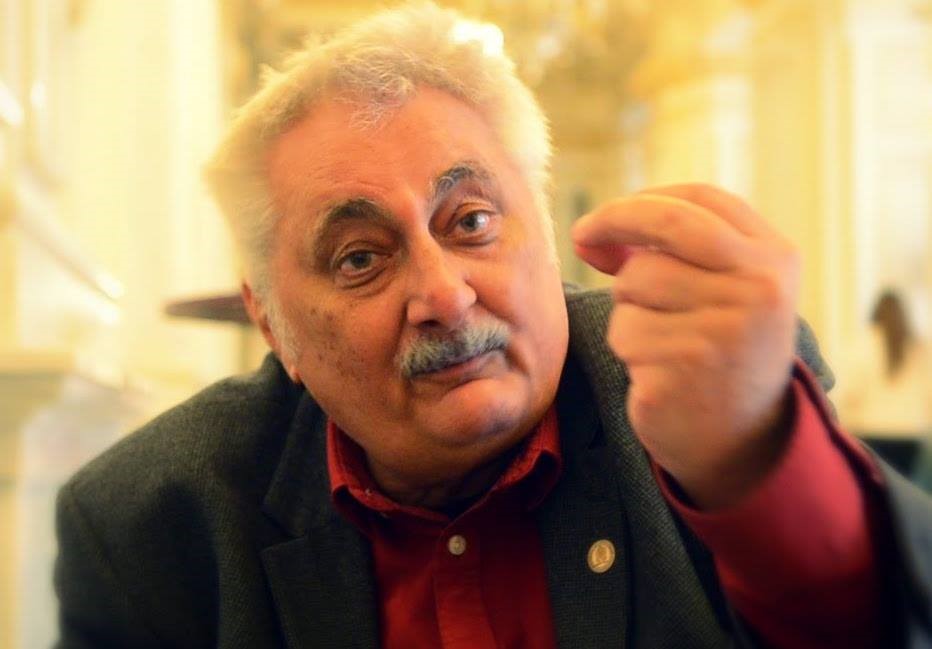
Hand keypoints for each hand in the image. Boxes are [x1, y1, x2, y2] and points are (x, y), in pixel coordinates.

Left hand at [571, 184, 799, 508]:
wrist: (742, 442)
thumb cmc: (719, 352)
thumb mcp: (718, 292)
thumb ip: (668, 252)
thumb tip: (591, 234)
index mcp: (775, 258)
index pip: (701, 200)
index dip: (641, 201)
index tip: (602, 220)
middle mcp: (759, 288)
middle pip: (663, 227)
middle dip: (612, 223)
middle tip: (582, 237)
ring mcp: (725, 328)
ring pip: (636, 283)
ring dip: (629, 309)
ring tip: (661, 340)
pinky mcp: (687, 367)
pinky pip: (625, 333)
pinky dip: (628, 350)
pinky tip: (658, 371)